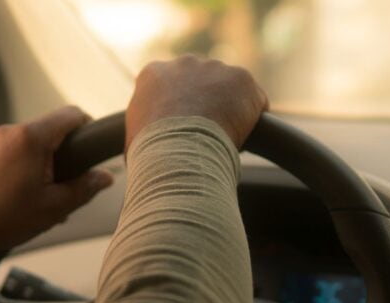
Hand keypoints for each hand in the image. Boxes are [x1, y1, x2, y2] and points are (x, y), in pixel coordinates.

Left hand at [0, 106, 113, 252]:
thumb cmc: (5, 217)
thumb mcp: (54, 207)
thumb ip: (85, 188)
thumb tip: (105, 177)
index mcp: (31, 138)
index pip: (71, 114)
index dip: (87, 128)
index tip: (91, 148)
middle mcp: (11, 132)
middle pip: (51, 129)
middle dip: (64, 152)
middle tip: (66, 183)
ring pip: (31, 141)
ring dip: (43, 161)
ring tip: (42, 193)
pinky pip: (13, 150)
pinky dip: (24, 165)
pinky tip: (22, 193)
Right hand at [126, 55, 267, 149]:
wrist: (178, 151)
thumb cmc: (151, 153)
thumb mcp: (135, 138)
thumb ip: (144, 130)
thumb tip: (146, 150)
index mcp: (154, 74)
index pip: (172, 87)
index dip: (181, 109)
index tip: (186, 129)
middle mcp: (184, 63)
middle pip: (202, 81)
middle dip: (207, 102)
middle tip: (208, 133)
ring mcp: (214, 68)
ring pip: (229, 88)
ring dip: (231, 109)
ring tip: (226, 138)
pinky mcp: (241, 78)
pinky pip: (254, 99)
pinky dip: (254, 118)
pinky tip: (246, 136)